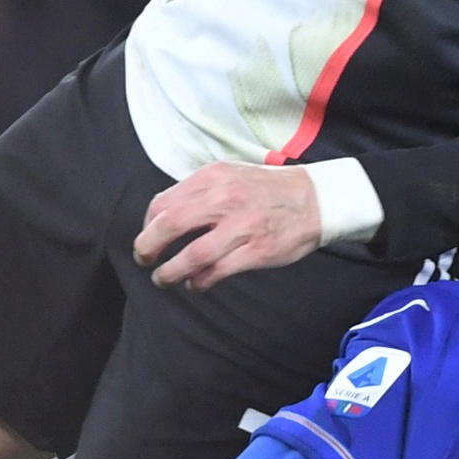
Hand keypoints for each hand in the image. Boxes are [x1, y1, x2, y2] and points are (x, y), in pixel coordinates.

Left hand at [135, 162, 322, 288]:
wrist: (315, 200)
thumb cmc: (267, 190)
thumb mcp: (230, 175)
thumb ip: (198, 191)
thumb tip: (162, 216)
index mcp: (214, 178)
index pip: (164, 202)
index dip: (147, 225)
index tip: (148, 238)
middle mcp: (226, 199)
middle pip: (170, 225)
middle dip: (148, 247)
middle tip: (144, 260)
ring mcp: (243, 226)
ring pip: (192, 255)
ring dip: (170, 272)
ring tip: (163, 279)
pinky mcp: (258, 251)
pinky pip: (217, 271)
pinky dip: (199, 281)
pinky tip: (195, 283)